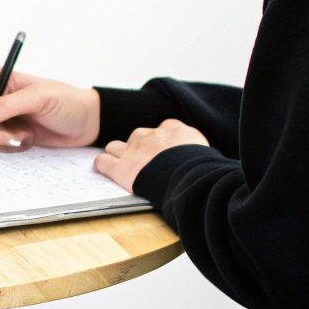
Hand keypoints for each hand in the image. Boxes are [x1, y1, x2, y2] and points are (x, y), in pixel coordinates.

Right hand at [0, 67, 100, 149]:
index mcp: (1, 79)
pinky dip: (9, 147)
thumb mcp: (39, 98)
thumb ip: (9, 105)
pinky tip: (28, 141)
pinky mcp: (11, 132)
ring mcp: (4, 117)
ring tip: (25, 138)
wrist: (87, 123)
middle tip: (10, 138)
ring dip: (2, 141)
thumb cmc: (67, 102)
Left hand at [93, 119, 207, 191]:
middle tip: (145, 164)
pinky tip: (109, 171)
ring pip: (115, 146)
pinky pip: (103, 161)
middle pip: (138, 137)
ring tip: (125, 167)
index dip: (161, 143)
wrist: (190, 178)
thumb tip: (200, 157)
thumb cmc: (202, 169)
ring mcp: (133, 150)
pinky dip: (104, 166)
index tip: (164, 153)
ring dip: (119, 155)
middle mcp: (150, 135)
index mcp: (172, 129)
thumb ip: (195, 148)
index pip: (162, 130)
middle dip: (139, 148)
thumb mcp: (206, 151)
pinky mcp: (121, 167)